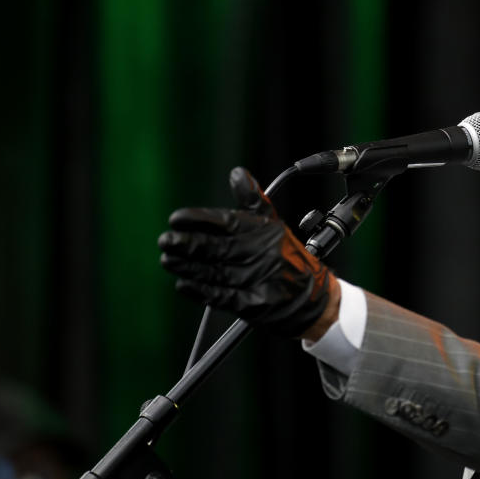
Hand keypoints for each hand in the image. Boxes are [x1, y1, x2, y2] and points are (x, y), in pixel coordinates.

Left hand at [158, 167, 336, 337]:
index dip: (199, 220)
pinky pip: (221, 297)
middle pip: (216, 248)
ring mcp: (257, 280)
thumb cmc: (289, 259)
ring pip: (214, 271)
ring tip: (168, 259)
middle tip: (165, 240)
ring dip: (187, 266)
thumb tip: (237, 173)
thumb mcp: (274, 225)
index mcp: (264, 232)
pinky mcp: (253, 304)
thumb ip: (253, 201)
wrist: (314, 299)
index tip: (177, 219)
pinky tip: (183, 284)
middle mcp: (261, 254)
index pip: (227, 222)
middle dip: (186, 243)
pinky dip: (200, 290)